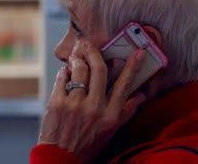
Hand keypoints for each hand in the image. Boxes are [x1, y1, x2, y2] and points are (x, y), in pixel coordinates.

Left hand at [38, 42, 146, 161]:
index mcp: (110, 116)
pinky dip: (64, 71)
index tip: (138, 52)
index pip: (125, 86)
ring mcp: (74, 105)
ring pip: (79, 71)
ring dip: (78, 60)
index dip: (133, 67)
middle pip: (99, 71)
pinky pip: (62, 78)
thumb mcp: (110, 132)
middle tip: (91, 45)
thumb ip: (125, 112)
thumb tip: (141, 96)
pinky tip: (66, 72)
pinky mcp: (57, 103)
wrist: (59, 157)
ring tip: (76, 58)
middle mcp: (94, 108)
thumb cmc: (86, 144)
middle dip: (96, 53)